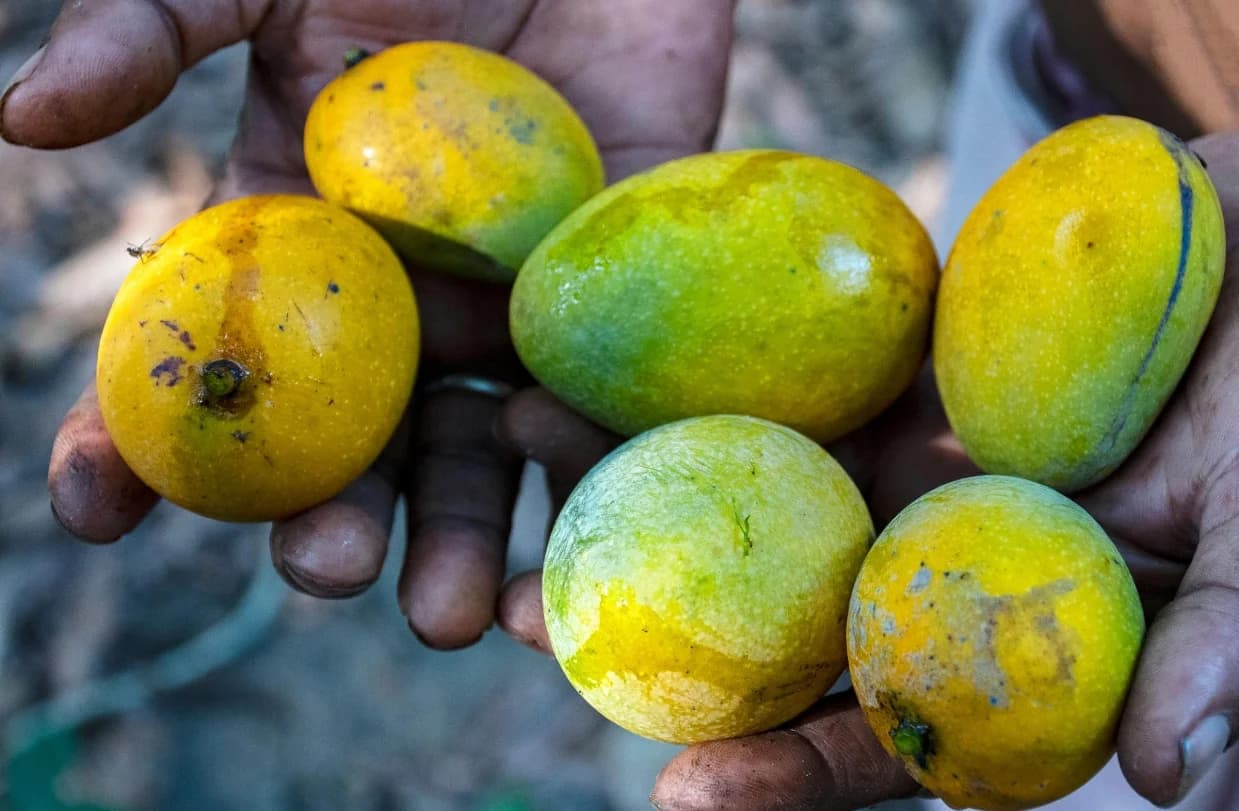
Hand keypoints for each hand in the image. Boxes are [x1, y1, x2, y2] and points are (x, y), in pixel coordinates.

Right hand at [16, 0, 732, 647]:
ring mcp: (514, 317)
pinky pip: (608, 414)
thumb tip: (19, 117)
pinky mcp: (616, 309)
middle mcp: (403, 308)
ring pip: (482, 458)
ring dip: (460, 546)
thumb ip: (151, 32)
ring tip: (443, 618)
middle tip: (324, 570)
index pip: (203, 366)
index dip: (133, 442)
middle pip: (357, 446)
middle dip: (334, 523)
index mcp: (302, 254)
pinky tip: (573, 545)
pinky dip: (591, 480)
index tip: (93, 511)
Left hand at [496, 134, 1238, 807]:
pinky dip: (686, 364)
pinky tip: (593, 342)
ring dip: (635, 474)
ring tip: (515, 445)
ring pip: (749, 489)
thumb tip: (1175, 783)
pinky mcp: (870, 361)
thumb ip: (1225, 643)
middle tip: (526, 625)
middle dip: (657, 629)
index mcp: (1003, 633)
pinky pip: (768, 369)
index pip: (887, 731)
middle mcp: (924, 555)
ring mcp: (889, 457)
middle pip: (779, 619)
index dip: (793, 772)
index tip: (681, 794)